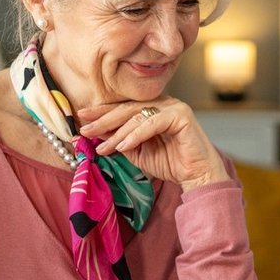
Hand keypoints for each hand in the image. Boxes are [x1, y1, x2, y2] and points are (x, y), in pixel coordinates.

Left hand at [77, 97, 227, 191]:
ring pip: (138, 116)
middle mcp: (163, 103)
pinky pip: (153, 123)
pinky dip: (136, 135)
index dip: (102, 112)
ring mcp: (173, 107)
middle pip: (127, 109)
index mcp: (153, 109)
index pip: (123, 108)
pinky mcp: (181, 116)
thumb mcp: (137, 152)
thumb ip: (119, 141)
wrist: (197, 176)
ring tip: (102, 147)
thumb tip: (94, 133)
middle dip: (104, 120)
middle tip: (85, 129)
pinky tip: (123, 146)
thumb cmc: (170, 163)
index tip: (81, 118)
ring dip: (118, 133)